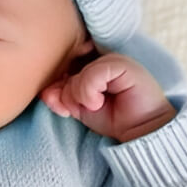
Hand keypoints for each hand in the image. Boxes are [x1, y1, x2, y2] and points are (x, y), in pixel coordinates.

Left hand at [39, 53, 175, 142]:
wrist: (141, 130)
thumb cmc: (113, 117)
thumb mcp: (79, 107)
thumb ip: (61, 96)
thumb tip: (45, 91)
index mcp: (87, 62)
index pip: (60, 65)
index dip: (56, 87)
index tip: (63, 108)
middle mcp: (98, 56)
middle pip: (66, 70)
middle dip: (66, 95)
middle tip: (78, 109)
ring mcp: (111, 58)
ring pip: (78, 74)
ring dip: (79, 97)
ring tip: (95, 106)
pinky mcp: (122, 64)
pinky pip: (93, 74)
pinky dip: (89, 93)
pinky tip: (99, 103)